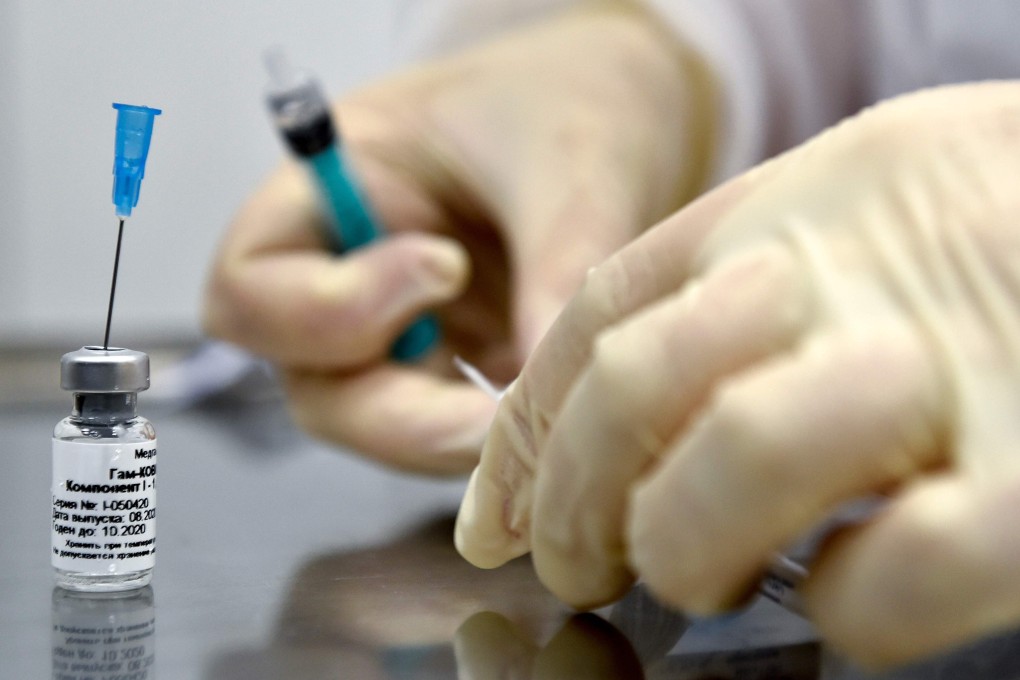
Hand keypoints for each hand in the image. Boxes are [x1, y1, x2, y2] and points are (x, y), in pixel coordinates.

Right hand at [204, 2, 712, 472]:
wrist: (626, 110)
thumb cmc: (573, 99)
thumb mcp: (570, 162)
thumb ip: (555, 271)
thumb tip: (546, 396)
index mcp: (330, 191)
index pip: (250, 286)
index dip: (329, 307)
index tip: (446, 269)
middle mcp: (349, 272)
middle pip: (315, 386)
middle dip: (401, 417)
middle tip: (497, 421)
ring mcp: (402, 328)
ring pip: (381, 424)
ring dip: (450, 439)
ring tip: (537, 417)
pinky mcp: (459, 365)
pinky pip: (449, 429)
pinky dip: (491, 441)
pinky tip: (548, 421)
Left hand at [455, 82, 1019, 666]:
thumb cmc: (1005, 212)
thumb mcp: (855, 199)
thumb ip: (713, 290)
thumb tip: (563, 439)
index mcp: (796, 206)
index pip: (599, 319)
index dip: (526, 432)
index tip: (499, 519)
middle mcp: (850, 278)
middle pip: (635, 385)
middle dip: (575, 497)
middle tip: (576, 562)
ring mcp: (941, 374)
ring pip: (732, 465)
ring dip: (681, 544)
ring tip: (693, 573)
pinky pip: (895, 575)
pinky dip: (849, 607)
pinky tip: (847, 595)